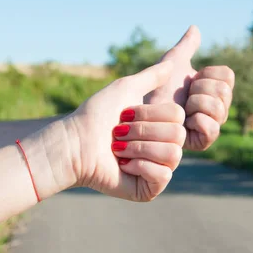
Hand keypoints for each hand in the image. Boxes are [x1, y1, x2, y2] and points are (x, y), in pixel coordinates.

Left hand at [34, 61, 185, 201]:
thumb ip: (151, 76)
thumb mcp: (125, 88)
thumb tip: (171, 63)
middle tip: (118, 134)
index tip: (125, 115)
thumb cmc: (95, 116)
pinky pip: (163, 175)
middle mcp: (162, 147)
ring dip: (140, 147)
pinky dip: (140, 166)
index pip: (179, 115)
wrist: (74, 144)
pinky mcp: (149, 189)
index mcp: (160, 126)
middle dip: (143, 130)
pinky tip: (123, 165)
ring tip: (117, 149)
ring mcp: (157, 170)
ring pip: (173, 155)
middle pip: (178, 134)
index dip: (151, 113)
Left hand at [145, 25, 234, 150]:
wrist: (136, 115)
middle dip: (199, 90)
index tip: (190, 80)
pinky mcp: (201, 143)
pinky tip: (183, 122)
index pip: (227, 76)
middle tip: (183, 97)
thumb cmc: (150, 91)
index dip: (207, 74)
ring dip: (195, 104)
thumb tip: (195, 28)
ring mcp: (210, 126)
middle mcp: (216, 108)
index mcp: (212, 90)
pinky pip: (212, 130)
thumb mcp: (170, 63)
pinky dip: (196, 121)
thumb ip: (185, 47)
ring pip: (219, 109)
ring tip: (180, 111)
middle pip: (224, 92)